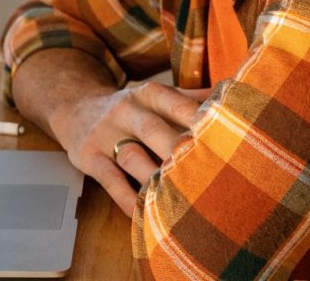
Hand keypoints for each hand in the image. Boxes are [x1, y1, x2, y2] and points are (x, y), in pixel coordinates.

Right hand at [50, 82, 212, 216]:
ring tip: (179, 198)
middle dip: (178, 151)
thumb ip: (190, 99)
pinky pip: (110, 181)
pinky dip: (128, 200)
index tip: (225, 139)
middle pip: (154, 130)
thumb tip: (233, 95)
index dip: (200, 121)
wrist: (75, 107)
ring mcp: (105, 133)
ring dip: (154, 177)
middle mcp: (127, 110)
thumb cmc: (130, 108)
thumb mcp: (154, 96)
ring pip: (132, 157)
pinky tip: (145, 215)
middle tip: (207, 171)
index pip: (177, 104)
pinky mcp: (89, 156)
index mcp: (149, 94)